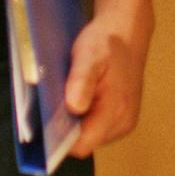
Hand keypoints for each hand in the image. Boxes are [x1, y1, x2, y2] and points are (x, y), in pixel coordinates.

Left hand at [64, 11, 150, 156]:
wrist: (128, 30)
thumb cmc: (106, 41)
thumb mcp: (89, 54)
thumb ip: (81, 80)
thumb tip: (74, 107)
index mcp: (116, 110)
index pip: (82, 145)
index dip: (61, 138)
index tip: (46, 120)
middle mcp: (124, 123)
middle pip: (85, 142)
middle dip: (68, 128)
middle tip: (59, 100)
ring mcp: (125, 123)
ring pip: (91, 136)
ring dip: (77, 122)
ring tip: (72, 95)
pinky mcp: (123, 119)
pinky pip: (97, 128)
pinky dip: (86, 117)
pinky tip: (83, 96)